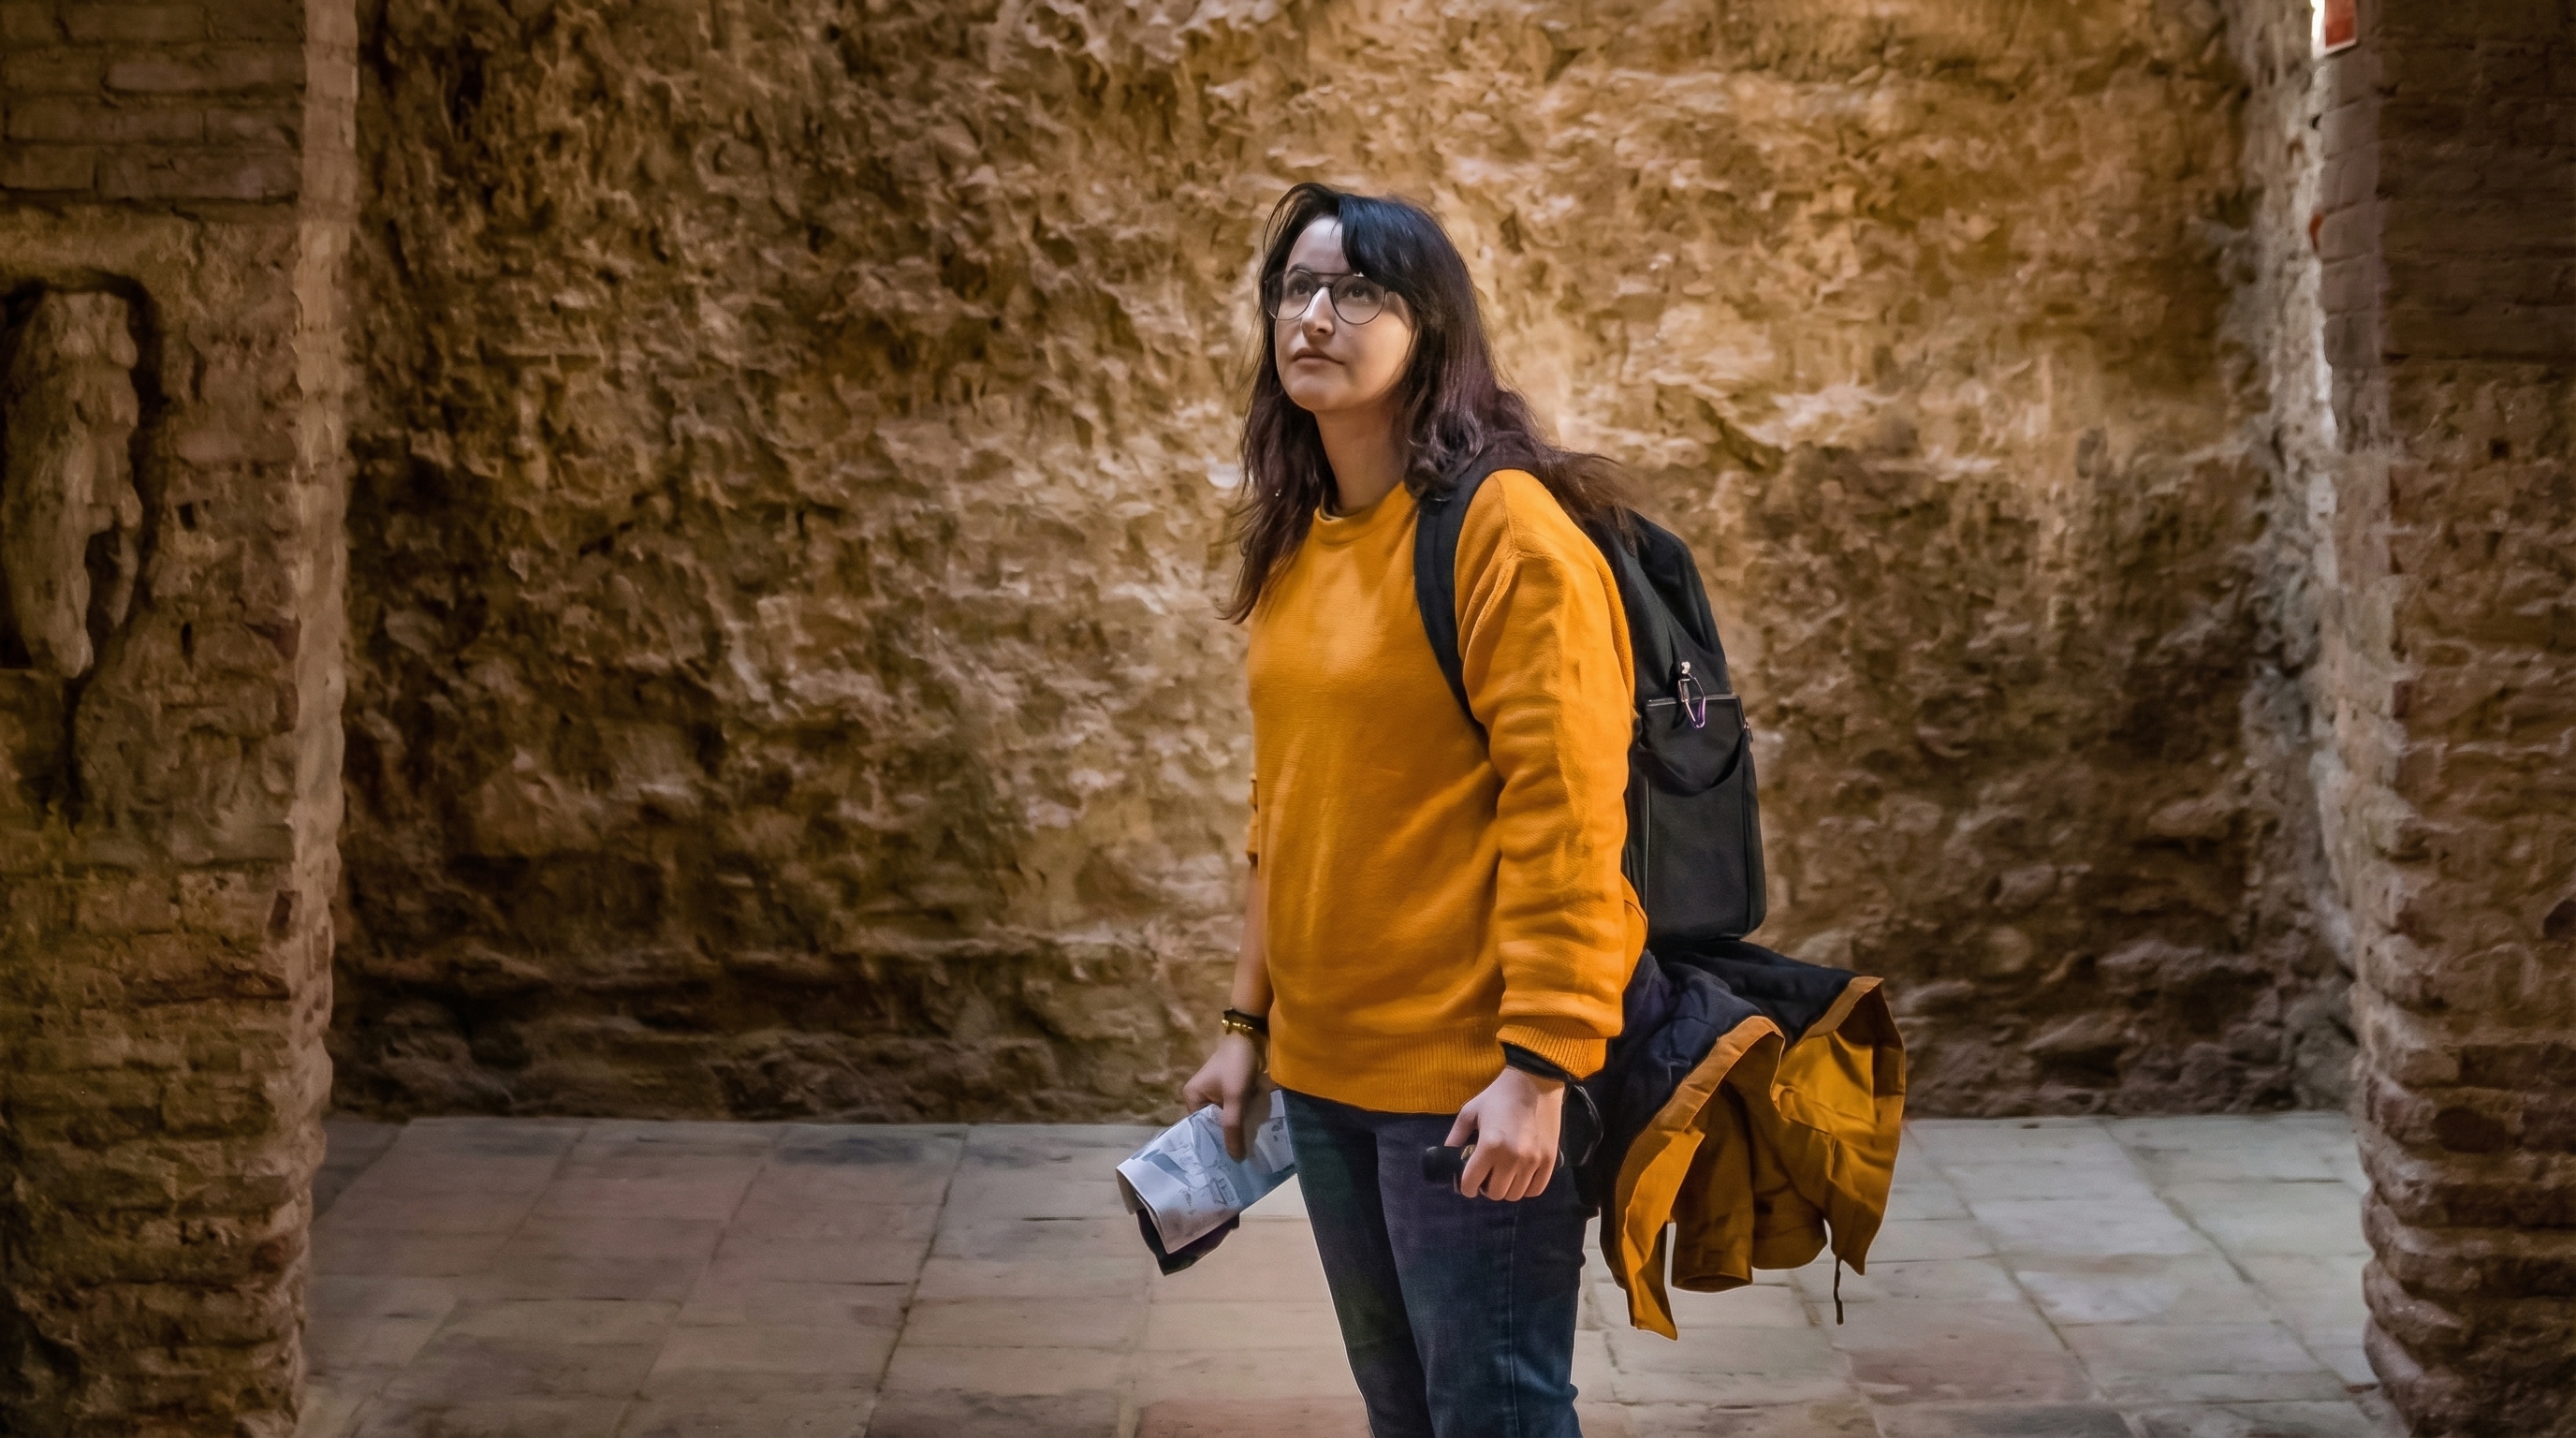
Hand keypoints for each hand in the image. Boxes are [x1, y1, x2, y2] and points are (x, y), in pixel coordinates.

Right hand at [1181, 1032, 1263, 1159]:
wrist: (1252, 1038)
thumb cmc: (1237, 1065)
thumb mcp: (1235, 1097)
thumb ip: (1233, 1126)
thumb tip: (1235, 1157)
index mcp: (1192, 1097)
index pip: (1200, 1129)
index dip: (1213, 1144)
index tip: (1224, 1164)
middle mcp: (1199, 1097)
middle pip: (1212, 1125)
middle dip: (1226, 1138)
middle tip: (1239, 1162)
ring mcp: (1215, 1095)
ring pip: (1224, 1119)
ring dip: (1236, 1129)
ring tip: (1247, 1153)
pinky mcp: (1229, 1092)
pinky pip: (1233, 1111)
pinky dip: (1241, 1119)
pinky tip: (1251, 1134)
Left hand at [1446, 1066, 1563, 1200]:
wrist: (1535, 1082)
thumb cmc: (1499, 1096)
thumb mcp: (1470, 1112)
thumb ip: (1456, 1137)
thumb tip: (1446, 1157)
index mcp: (1489, 1146)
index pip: (1471, 1184)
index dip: (1466, 1187)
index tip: (1468, 1182)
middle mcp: (1512, 1158)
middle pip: (1495, 1193)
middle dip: (1486, 1188)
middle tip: (1487, 1176)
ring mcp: (1533, 1161)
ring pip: (1515, 1195)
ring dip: (1506, 1188)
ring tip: (1504, 1175)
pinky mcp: (1549, 1160)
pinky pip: (1536, 1189)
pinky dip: (1526, 1188)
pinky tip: (1521, 1177)